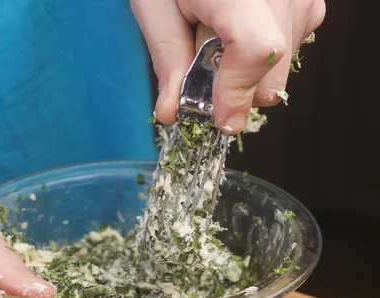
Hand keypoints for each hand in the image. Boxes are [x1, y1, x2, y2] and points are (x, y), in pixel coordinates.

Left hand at [130, 0, 325, 132]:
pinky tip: (238, 32)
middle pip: (272, 76)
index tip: (218, 118)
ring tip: (220, 37)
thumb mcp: (156, 6)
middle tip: (203, 70)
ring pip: (280, 72)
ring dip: (246, 74)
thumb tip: (171, 112)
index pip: (256, 50)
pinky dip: (261, 57)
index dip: (236, 92)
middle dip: (234, 91)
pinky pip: (289, 55)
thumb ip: (166, 57)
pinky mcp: (309, 5)